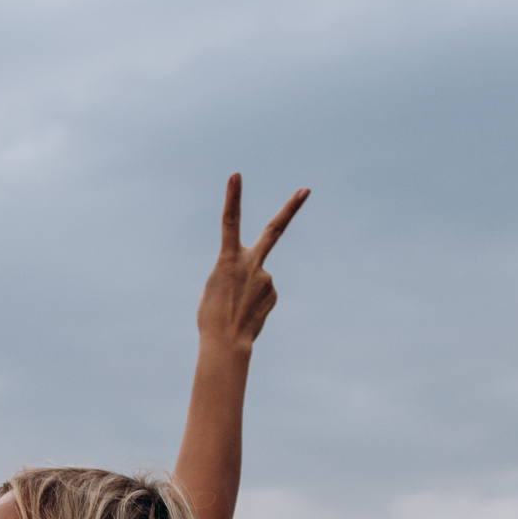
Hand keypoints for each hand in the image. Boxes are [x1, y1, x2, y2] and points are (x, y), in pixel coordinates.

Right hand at [195, 174, 307, 353]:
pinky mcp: (273, 293)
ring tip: (235, 307)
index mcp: (228, 259)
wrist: (226, 343)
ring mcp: (266, 278)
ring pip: (258, 276)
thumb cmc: (211, 316)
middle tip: (306, 189)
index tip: (236, 175)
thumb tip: (259, 272)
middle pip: (274, 229)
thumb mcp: (215, 285)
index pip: (229, 222)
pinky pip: (263, 291)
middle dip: (290, 208)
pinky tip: (246, 312)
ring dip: (247, 289)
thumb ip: (234, 269)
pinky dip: (254, 300)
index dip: (232, 197)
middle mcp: (251, 264)